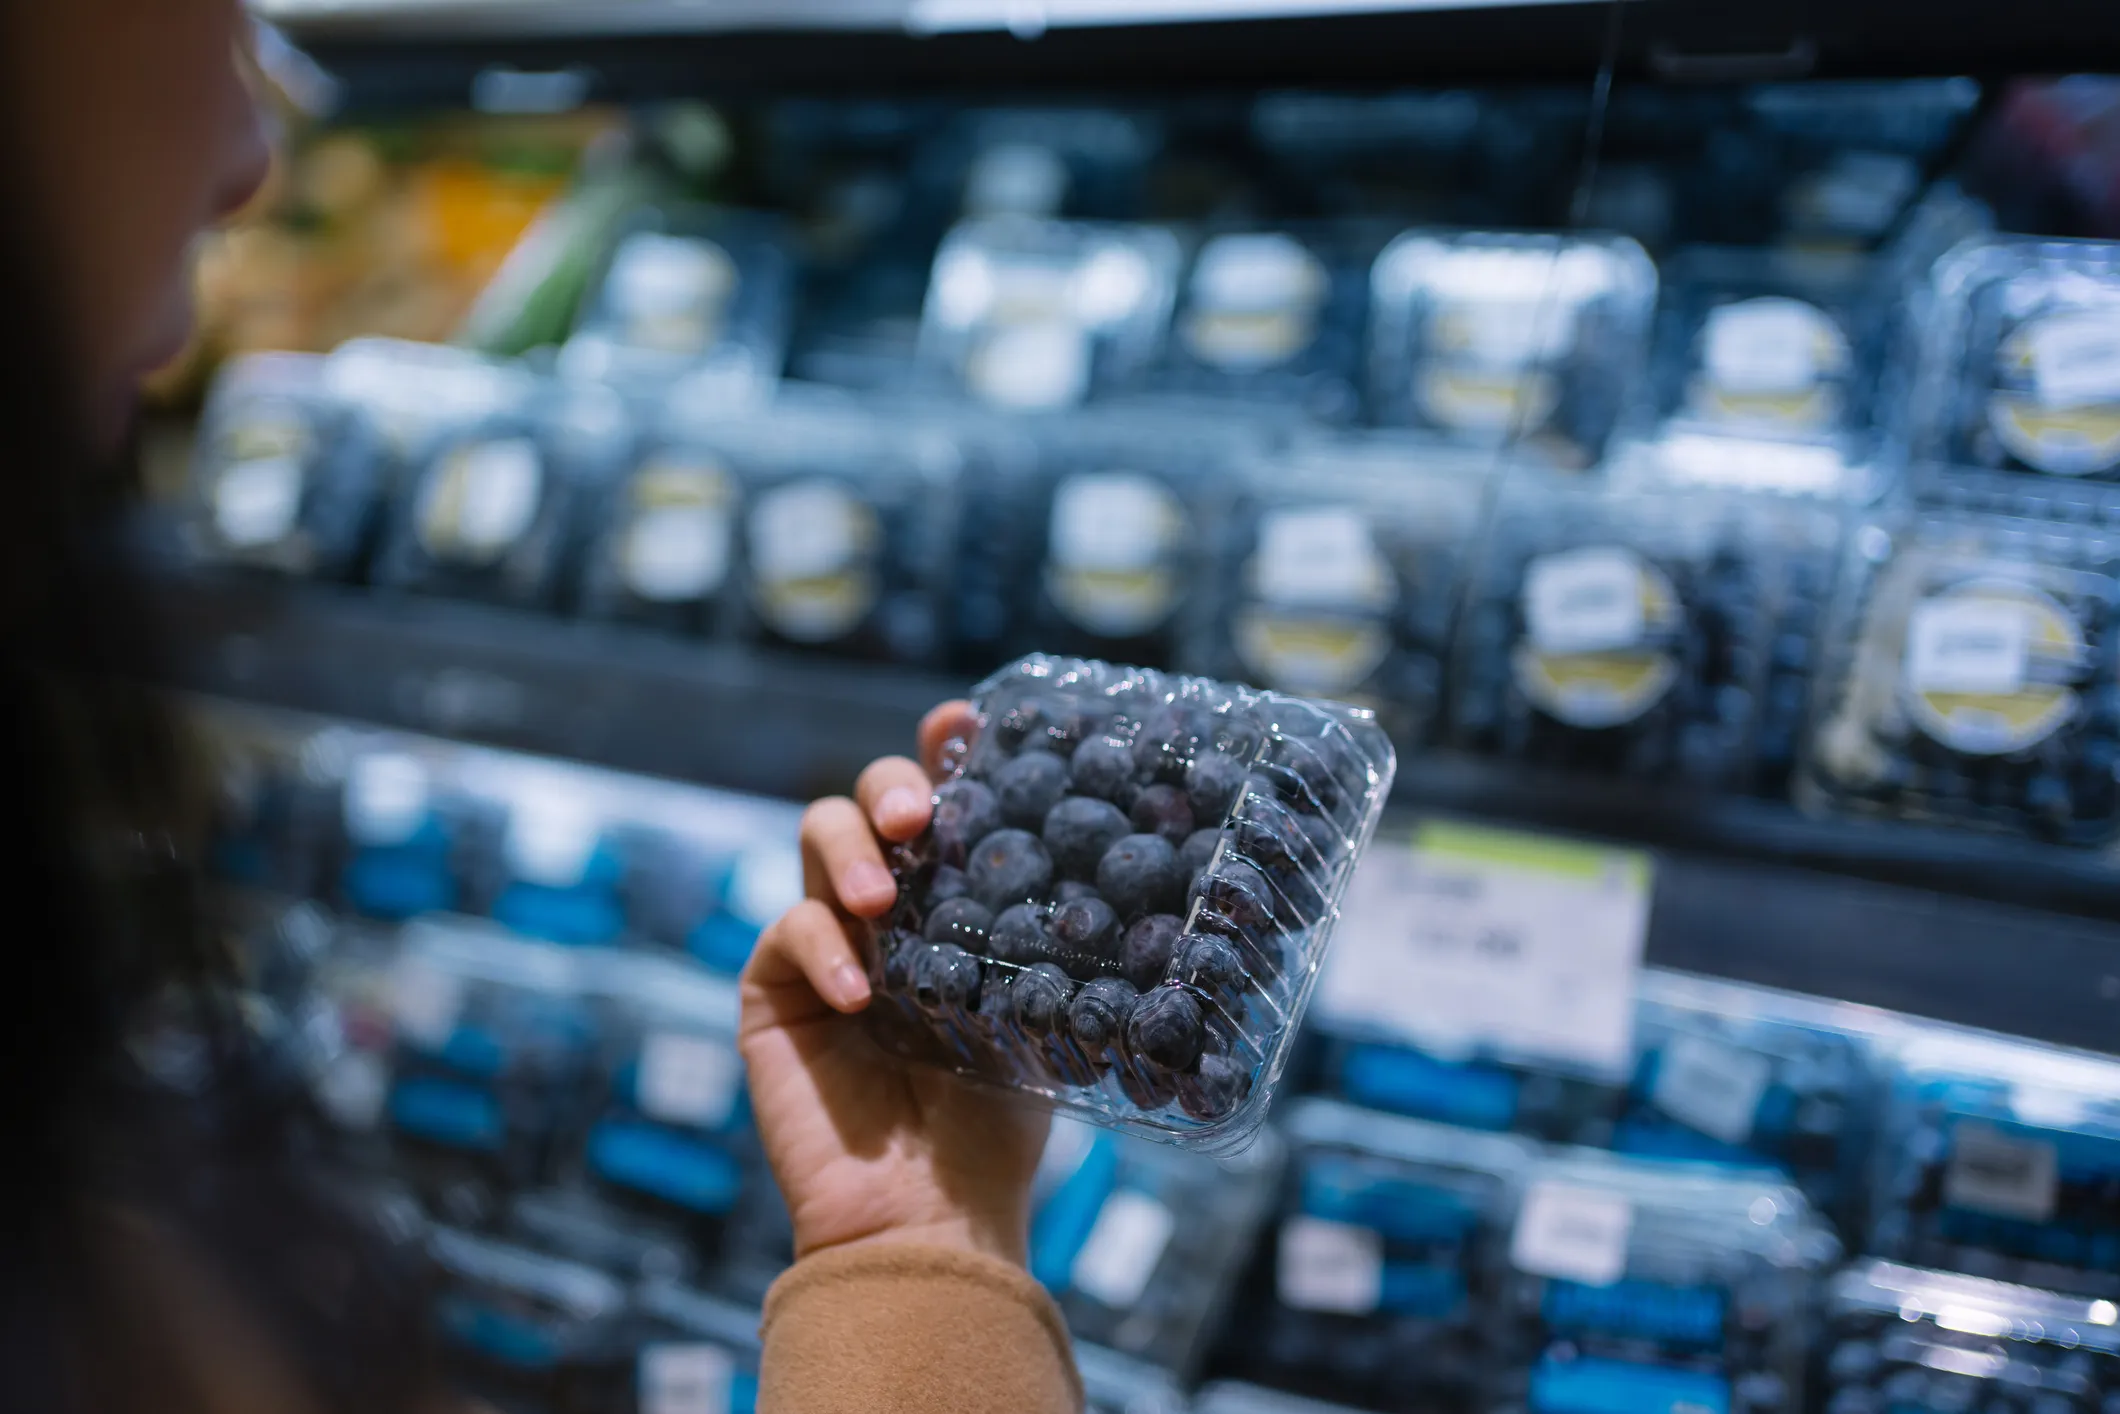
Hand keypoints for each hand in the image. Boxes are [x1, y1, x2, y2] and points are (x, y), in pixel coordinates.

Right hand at [740, 702, 1050, 1264]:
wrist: (930, 1217)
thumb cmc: (997, 1126)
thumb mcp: (1045, 1014)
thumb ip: (1051, 937)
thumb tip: (1125, 858)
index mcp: (949, 902)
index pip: (942, 803)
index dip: (944, 749)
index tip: (964, 719)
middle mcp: (885, 909)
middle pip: (868, 800)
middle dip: (890, 787)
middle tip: (923, 816)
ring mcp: (822, 944)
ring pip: (815, 838)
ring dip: (850, 851)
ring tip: (884, 899)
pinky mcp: (770, 991)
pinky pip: (784, 933)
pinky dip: (821, 949)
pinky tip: (861, 992)